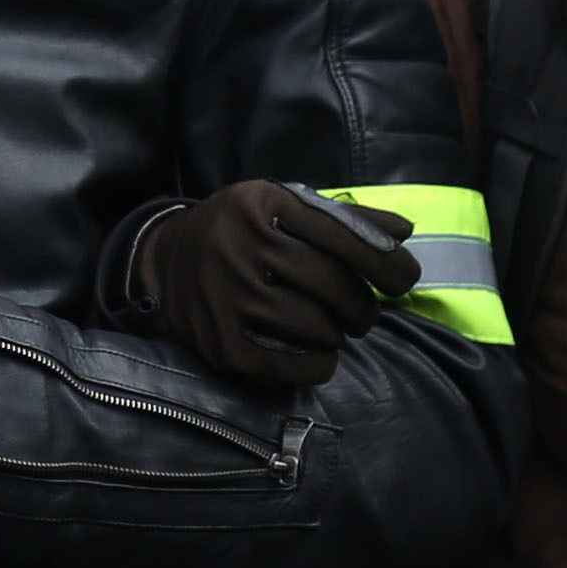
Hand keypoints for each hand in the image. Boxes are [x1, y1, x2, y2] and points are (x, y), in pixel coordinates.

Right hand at [129, 182, 413, 388]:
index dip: (386, 260)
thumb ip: (343, 217)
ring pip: (318, 326)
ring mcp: (228, 295)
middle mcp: (242, 244)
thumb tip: (405, 231)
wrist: (162, 261)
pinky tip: (318, 354)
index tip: (404, 279)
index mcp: (263, 203)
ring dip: (340, 334)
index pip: (342, 232)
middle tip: (363, 313)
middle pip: (333, 284)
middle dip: (364, 306)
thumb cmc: (241, 230)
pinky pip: (291, 364)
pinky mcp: (220, 341)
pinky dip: (318, 364)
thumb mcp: (282, 206)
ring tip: (334, 329)